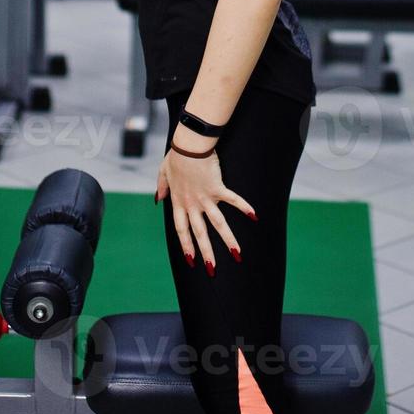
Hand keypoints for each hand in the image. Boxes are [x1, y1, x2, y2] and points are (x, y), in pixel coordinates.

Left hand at [157, 137, 256, 276]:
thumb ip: (162, 188)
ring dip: (228, 240)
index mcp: (178, 202)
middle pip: (200, 233)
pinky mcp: (218, 188)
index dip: (186, 245)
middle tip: (212, 270)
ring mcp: (206, 198)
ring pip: (218, 224)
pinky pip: (232, 200)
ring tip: (237, 254)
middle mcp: (192, 204)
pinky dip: (244, 207)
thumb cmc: (176, 156)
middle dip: (206, 253)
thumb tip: (158, 200)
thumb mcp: (163, 173)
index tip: (191, 260)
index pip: (181, 230)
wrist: (188, 144)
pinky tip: (254, 217)